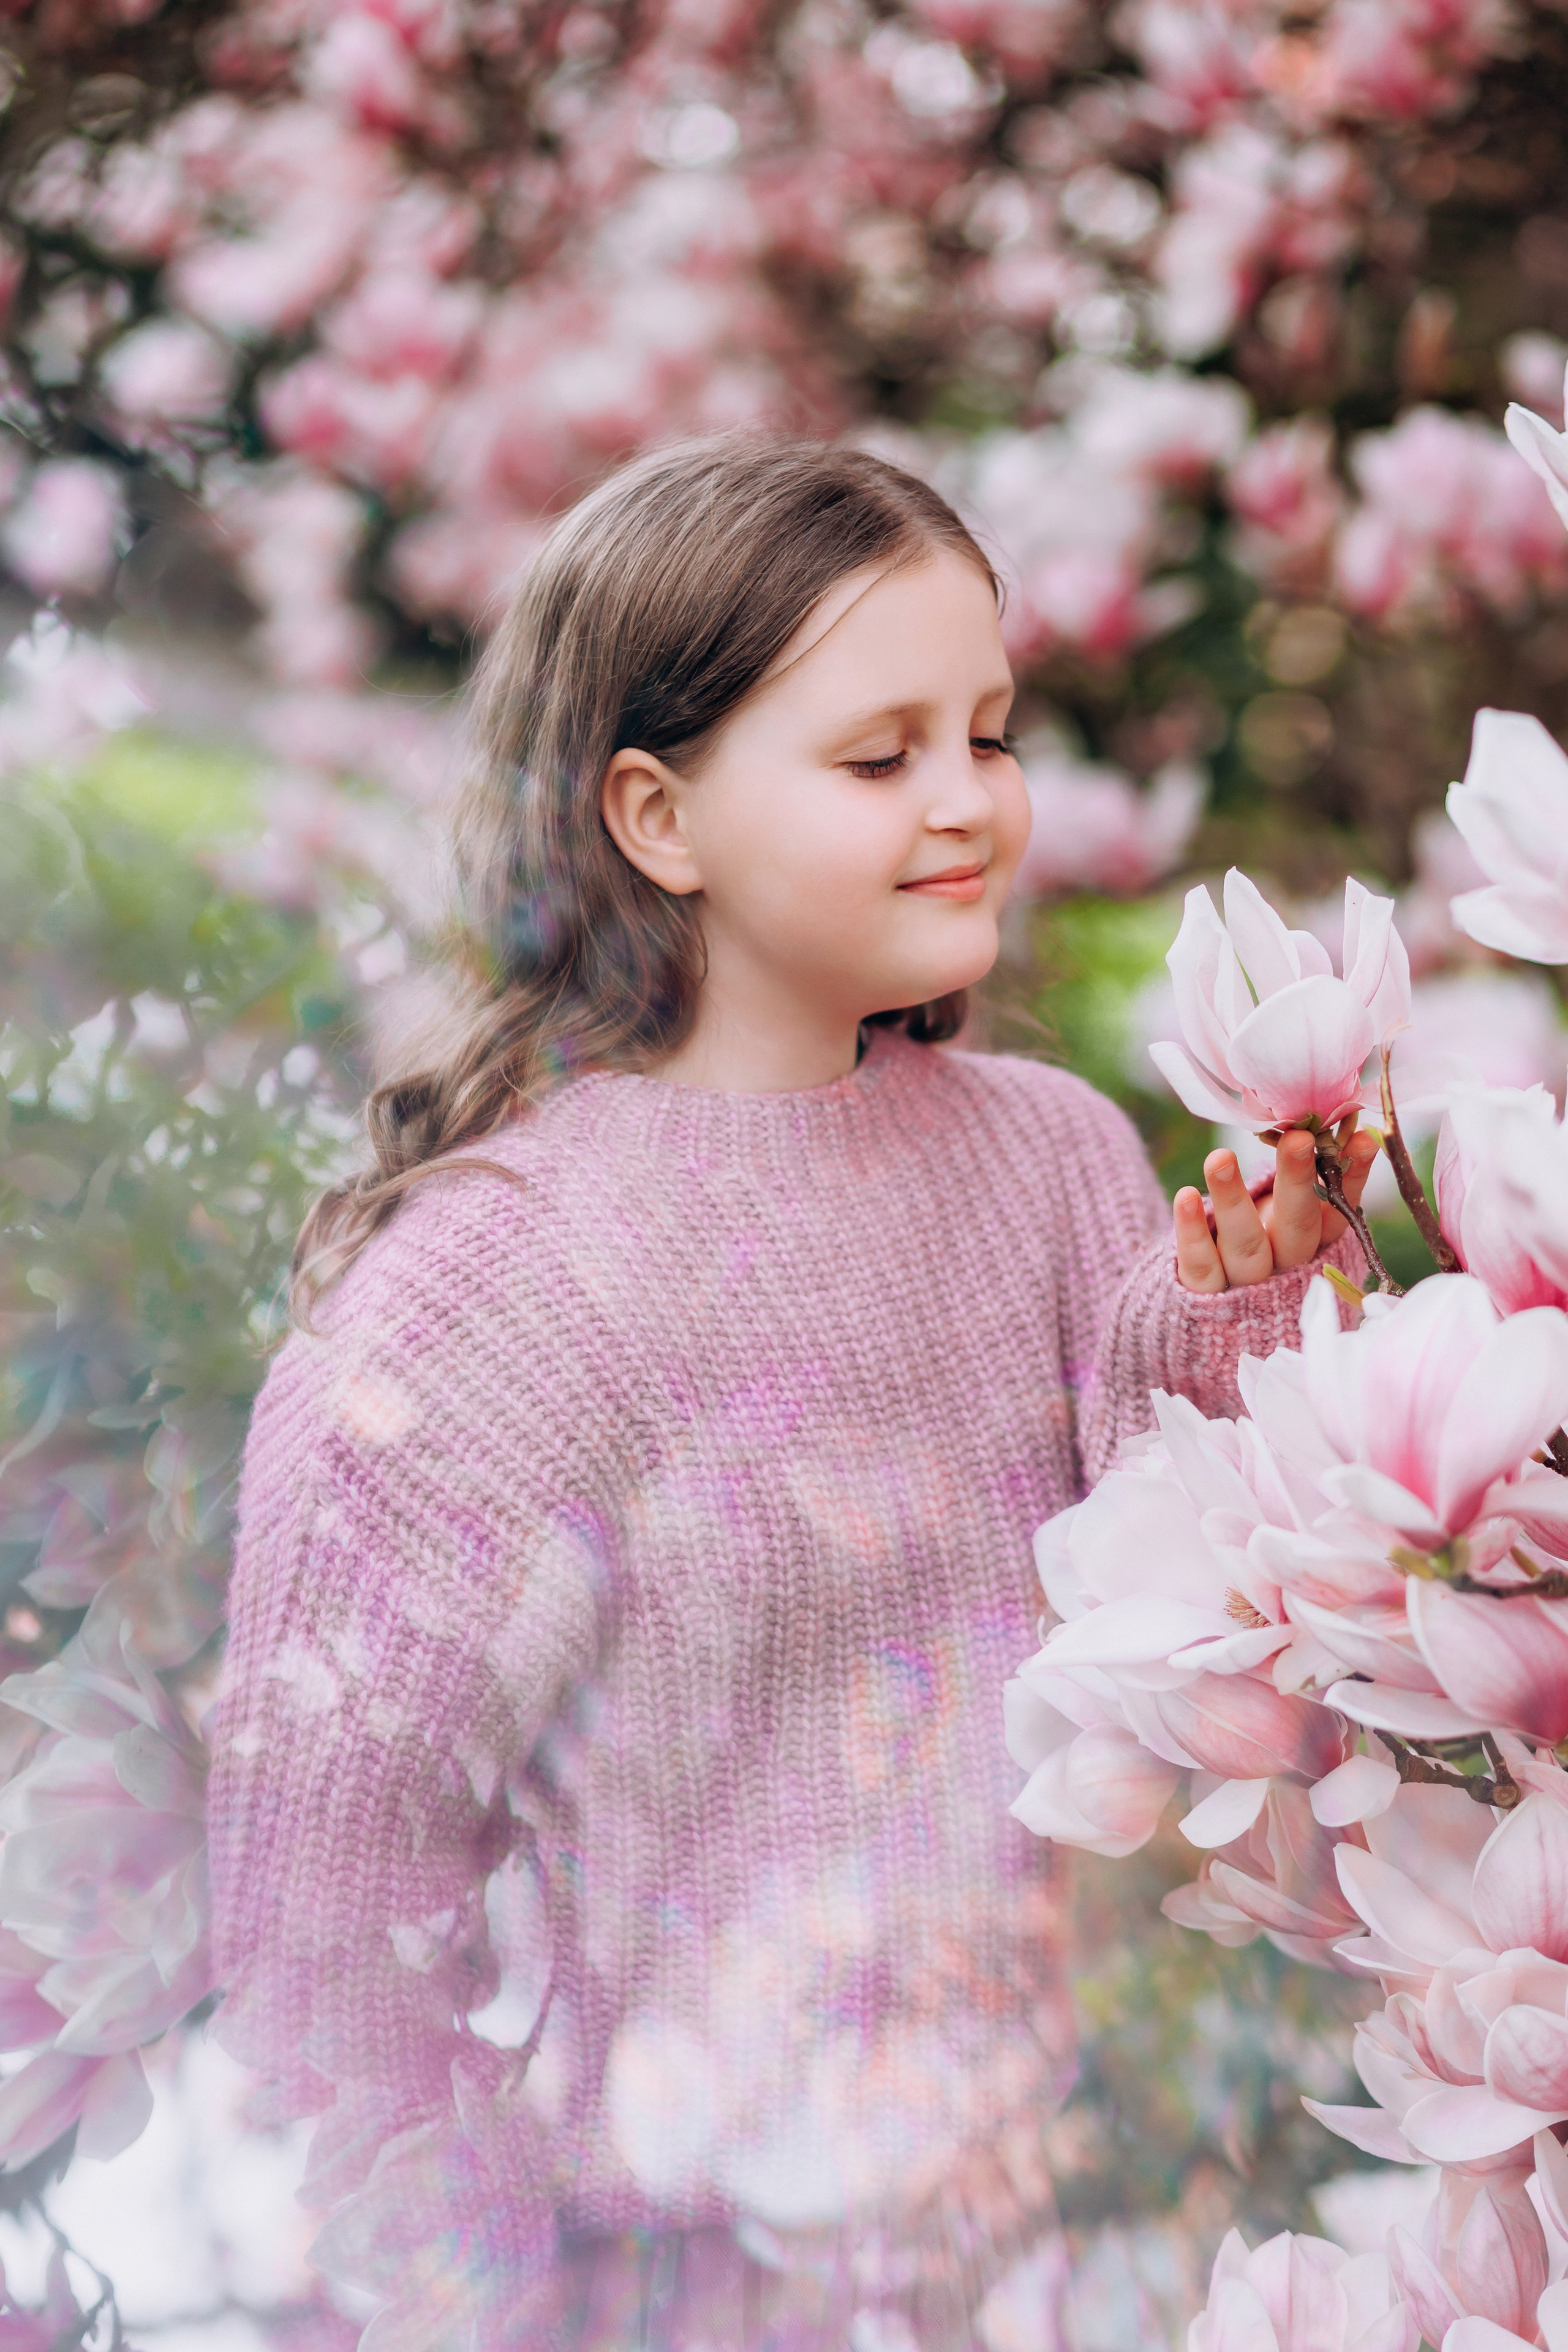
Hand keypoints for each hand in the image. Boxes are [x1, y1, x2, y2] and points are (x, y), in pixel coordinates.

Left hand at [1174, 1127, 1380, 1292]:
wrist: (1220, 1312)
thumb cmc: (1260, 1240)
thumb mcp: (1288, 1213)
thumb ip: (1310, 1175)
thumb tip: (1341, 1118)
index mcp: (1315, 1246)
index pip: (1340, 1211)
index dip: (1353, 1178)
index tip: (1362, 1138)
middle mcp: (1287, 1266)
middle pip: (1297, 1226)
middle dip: (1299, 1181)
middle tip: (1299, 1138)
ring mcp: (1247, 1283)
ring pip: (1245, 1244)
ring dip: (1233, 1199)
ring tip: (1220, 1156)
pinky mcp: (1207, 1293)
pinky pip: (1201, 1265)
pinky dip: (1192, 1231)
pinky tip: (1187, 1196)